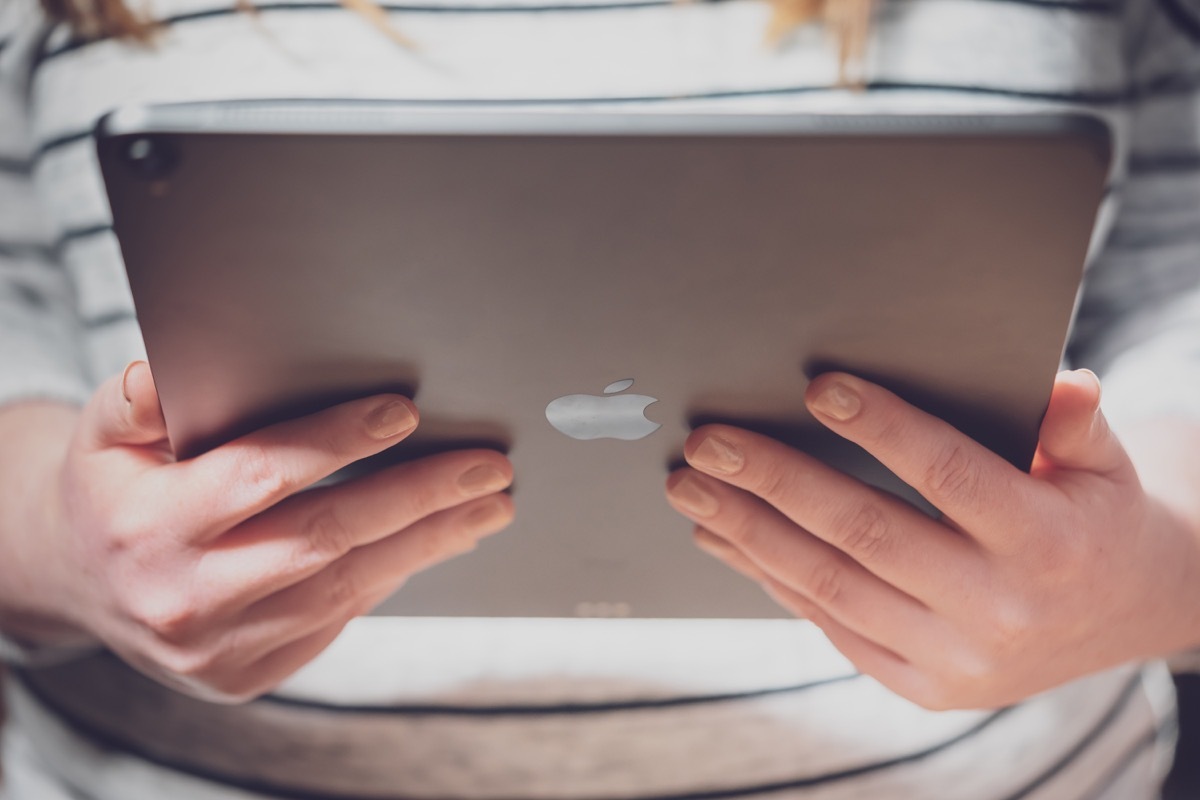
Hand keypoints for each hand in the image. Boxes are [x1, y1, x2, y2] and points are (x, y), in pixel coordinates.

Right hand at [27, 362, 513, 701]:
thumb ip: (138, 400)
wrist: (82, 584)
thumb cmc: (112, 490)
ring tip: (487, 506)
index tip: (403, 413)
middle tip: (487, 467)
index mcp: (149, 525)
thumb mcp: (104, 432)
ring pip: (344, 589)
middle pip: (324, 539)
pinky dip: (389, 577)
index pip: (259, 476)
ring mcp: (218, 648)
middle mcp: (185, 597)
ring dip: (426, 543)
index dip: (335, 441)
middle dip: (417, 497)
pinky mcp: (245, 675)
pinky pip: (334, 621)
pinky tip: (432, 540)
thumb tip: (171, 372)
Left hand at [666, 370, 1199, 708]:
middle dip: (774, 481)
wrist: (1118, 619)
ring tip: (689, 488)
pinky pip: (831, 624)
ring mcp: (954, 658)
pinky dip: (771, 577)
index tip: (816, 386)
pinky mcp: (921, 683)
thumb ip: (1074, 422)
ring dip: (748, 533)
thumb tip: (1058, 379)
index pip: (950, 474)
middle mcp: (998, 608)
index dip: (882, 429)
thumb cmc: (1095, 518)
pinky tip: (726, 537)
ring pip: (830, 586)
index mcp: (1047, 542)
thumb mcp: (1106, 464)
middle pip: (864, 533)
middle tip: (707, 441)